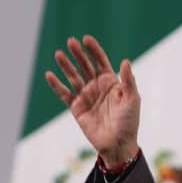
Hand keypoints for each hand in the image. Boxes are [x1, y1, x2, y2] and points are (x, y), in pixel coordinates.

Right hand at [45, 35, 140, 168]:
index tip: (86, 39)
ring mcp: (86, 96)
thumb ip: (128, 80)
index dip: (94, 50)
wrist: (118, 144)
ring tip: (59, 54)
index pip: (100, 61)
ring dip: (66, 66)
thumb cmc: (129, 121)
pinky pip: (64, 94)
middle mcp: (97, 86)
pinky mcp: (76, 107)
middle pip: (85, 66)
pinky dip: (56, 85)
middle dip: (78, 54)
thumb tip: (125, 61)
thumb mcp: (132, 99)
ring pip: (73, 77)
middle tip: (70, 41)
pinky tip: (49, 74)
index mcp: (111, 82)